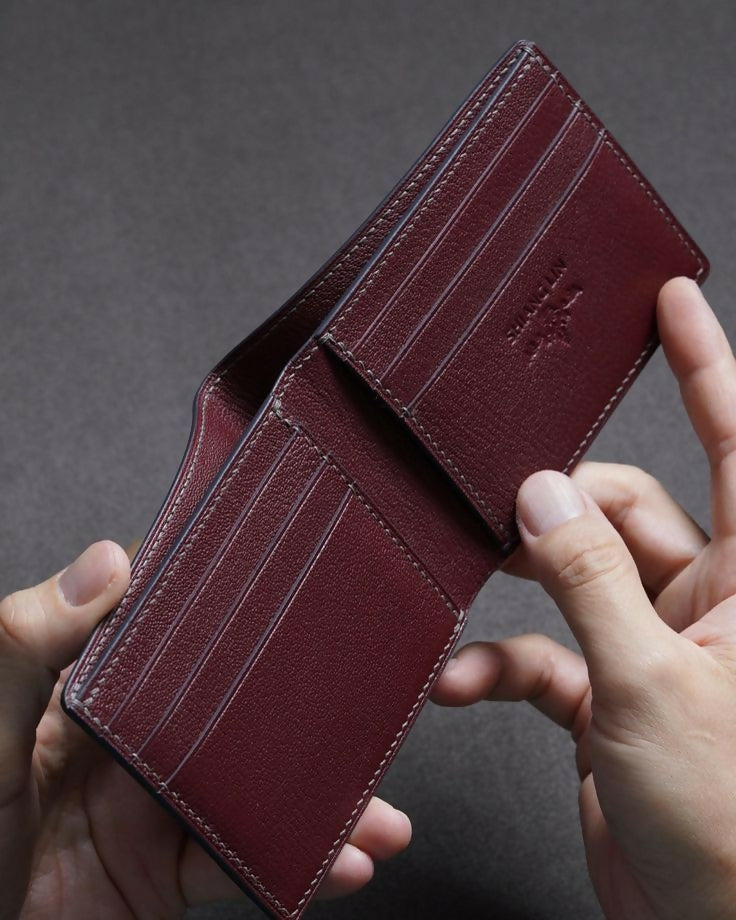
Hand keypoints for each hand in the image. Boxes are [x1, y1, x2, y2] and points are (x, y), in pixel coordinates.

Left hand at [1, 543, 410, 918]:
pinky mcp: (163, 874)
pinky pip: (242, 862)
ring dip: (331, 799)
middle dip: (322, 706)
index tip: (320, 587)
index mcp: (95, 686)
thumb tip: (108, 560)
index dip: (251, 608)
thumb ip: (28, 644)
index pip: (184, 629)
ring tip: (385, 813)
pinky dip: (301, 864)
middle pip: (246, 708)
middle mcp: (135, 738)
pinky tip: (344, 863)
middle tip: (393, 697)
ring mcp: (154, 806)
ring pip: (262, 786)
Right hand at [432, 277, 735, 919]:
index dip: (707, 363)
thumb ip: (591, 582)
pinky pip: (544, 653)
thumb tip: (542, 499)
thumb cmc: (731, 824)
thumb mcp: (651, 686)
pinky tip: (463, 682)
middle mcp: (703, 600)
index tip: (671, 299)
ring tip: (470, 579)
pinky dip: (501, 663)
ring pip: (573, 573)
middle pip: (624, 506)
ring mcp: (652, 644)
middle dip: (560, 502)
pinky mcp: (608, 692)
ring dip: (519, 584)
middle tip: (500, 500)